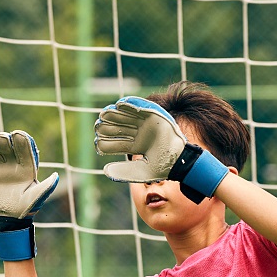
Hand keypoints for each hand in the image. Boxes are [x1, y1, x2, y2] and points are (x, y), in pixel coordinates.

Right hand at [0, 130, 58, 259]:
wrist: (6, 216)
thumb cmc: (25, 207)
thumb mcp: (36, 198)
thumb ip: (46, 188)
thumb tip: (56, 176)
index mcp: (25, 165)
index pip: (23, 147)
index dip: (21, 139)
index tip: (17, 135)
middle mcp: (10, 162)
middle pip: (5, 143)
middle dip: (2, 139)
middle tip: (0, 139)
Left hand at [94, 96, 228, 203]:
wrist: (179, 160)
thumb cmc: (163, 167)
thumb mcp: (141, 172)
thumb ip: (124, 171)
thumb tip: (104, 171)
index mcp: (136, 145)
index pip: (117, 142)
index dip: (106, 142)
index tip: (97, 144)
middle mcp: (140, 133)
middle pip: (120, 128)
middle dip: (108, 126)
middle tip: (98, 126)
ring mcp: (147, 124)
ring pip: (127, 117)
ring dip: (115, 114)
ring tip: (104, 114)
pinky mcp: (155, 116)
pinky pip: (140, 107)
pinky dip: (130, 104)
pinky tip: (120, 104)